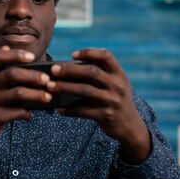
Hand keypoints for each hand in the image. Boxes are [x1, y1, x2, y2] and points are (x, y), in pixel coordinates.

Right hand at [0, 46, 52, 164]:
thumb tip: (7, 46)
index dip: (16, 54)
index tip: (32, 57)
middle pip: (13, 74)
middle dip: (33, 76)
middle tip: (47, 80)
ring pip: (19, 93)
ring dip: (37, 95)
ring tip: (47, 97)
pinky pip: (18, 112)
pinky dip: (28, 112)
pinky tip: (30, 113)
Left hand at [47, 48, 150, 162]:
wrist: (130, 126)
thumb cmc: (115, 100)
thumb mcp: (114, 84)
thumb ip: (100, 74)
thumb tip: (67, 69)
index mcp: (119, 74)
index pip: (106, 56)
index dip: (89, 52)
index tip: (72, 55)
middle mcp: (117, 85)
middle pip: (91, 72)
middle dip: (70, 70)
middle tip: (53, 70)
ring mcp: (112, 101)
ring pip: (84, 90)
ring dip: (64, 87)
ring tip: (50, 87)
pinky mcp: (106, 115)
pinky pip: (83, 110)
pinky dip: (69, 109)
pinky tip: (59, 109)